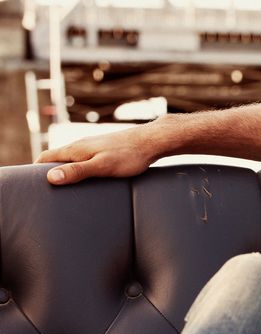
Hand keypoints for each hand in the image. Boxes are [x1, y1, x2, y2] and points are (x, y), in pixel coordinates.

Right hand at [38, 124, 160, 184]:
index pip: (46, 157)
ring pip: (73, 159)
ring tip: (68, 189)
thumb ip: (77, 171)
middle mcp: (82, 145)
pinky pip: (86, 160)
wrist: (152, 141)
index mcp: (76, 149)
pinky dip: (81, 170)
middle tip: (50, 192)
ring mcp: (94, 147)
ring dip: (67, 171)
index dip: (37, 170)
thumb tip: (51, 178)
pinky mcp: (105, 150)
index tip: (34, 185)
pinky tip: (89, 180)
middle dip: (51, 173)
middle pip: (58, 159)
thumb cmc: (129, 155)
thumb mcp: (102, 167)